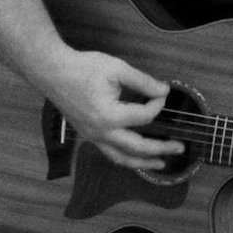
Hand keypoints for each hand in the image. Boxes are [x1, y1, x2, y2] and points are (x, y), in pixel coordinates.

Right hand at [41, 49, 183, 169]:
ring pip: (121, 158)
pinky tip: (135, 156)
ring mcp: (92, 137)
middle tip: (180, 147)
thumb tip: (163, 91)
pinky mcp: (87, 136)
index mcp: (110, 116)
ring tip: (161, 164)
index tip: (163, 92)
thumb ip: (143, 82)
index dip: (158, 103)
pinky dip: (125, 157)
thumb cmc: (84, 68)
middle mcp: (101, 132)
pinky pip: (109, 153)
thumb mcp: (117, 69)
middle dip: (161, 149)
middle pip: (137, 147)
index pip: (144, 116)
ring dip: (143, 162)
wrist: (53, 72)